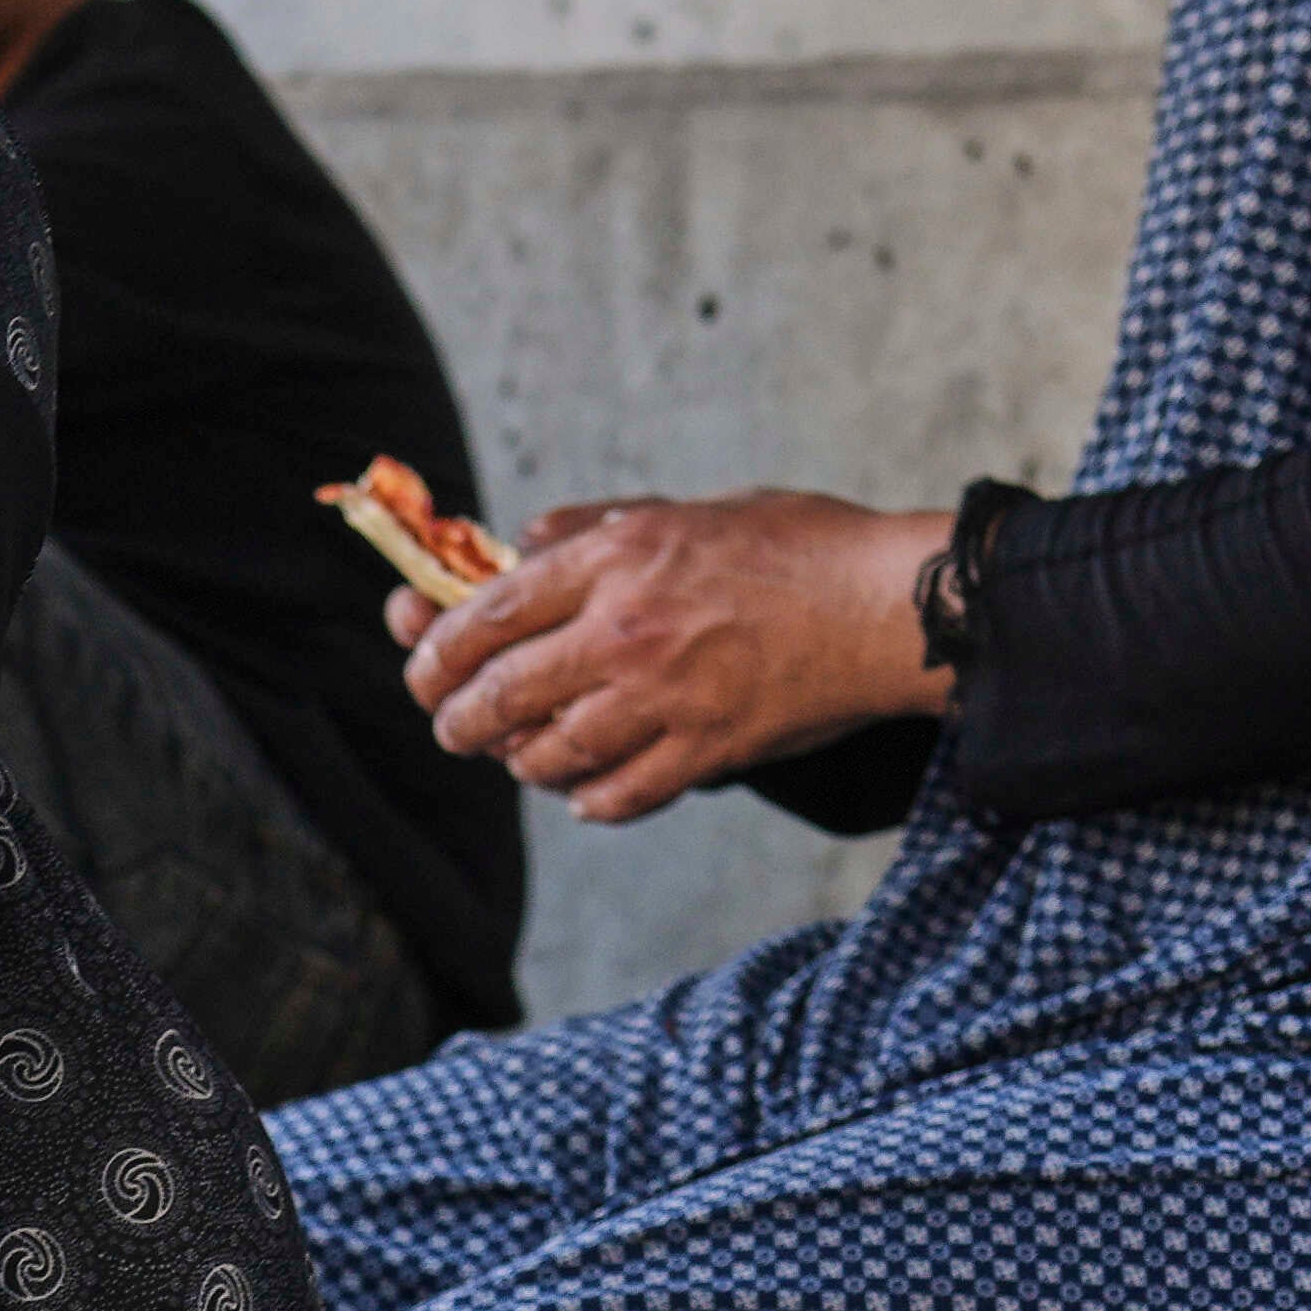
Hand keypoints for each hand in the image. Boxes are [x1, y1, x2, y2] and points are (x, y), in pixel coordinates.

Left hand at [405, 491, 954, 821]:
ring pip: (551, 754)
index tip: (424, 670)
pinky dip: (591, 799)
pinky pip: (619, 795)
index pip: (486, 614)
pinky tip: (586, 791)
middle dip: (457, 720)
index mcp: (614, 561)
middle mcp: (624, 632)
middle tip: (451, 728)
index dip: (436, 650)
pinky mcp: (705, 751)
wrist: (886, 605)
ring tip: (523, 756)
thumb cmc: (797, 545)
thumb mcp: (686, 510)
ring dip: (523, 762)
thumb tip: (524, 540)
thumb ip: (597, 528)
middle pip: (501, 694)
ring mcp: (664, 698)